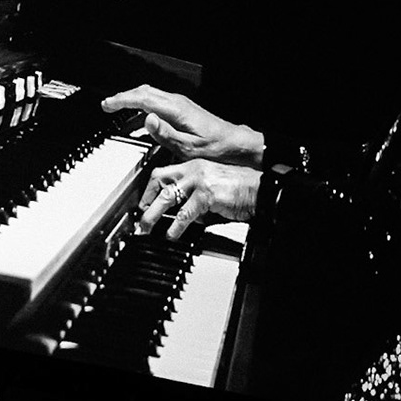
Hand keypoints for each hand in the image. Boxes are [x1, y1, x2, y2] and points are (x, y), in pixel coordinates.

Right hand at [101, 84, 264, 165]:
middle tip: (107, 106)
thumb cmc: (215, 148)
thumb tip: (147, 120)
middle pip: (144, 92)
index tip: (108, 105)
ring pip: (150, 95)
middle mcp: (178, 103)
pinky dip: (143, 108)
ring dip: (132, 101)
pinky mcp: (182, 110)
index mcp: (177, 110)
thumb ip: (165, 134)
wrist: (234, 144)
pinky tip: (139, 122)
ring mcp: (180, 105)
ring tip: (118, 113)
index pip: (143, 99)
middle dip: (123, 97)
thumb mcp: (188, 147)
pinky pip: (158, 103)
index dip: (122, 100)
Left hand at [137, 160, 258, 240]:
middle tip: (140, 216)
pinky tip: (172, 234)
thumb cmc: (240, 190)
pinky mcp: (207, 194)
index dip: (150, 189)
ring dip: (154, 215)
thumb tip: (182, 216)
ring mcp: (200, 180)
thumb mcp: (212, 187)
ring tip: (147, 227)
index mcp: (194, 166)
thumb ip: (194, 198)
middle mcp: (194, 170)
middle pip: (159, 181)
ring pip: (167, 197)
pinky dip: (176, 226)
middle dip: (146, 200)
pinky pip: (185, 213)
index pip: (163, 172)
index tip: (144, 202)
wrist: (260, 189)